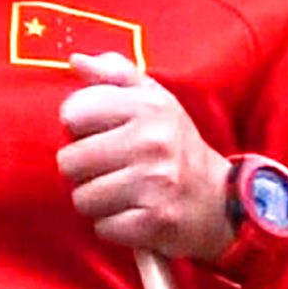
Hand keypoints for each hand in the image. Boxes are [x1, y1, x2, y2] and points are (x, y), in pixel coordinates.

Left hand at [59, 68, 232, 267]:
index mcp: (148, 107)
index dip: (77, 128)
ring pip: (82, 198)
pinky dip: (112, 226)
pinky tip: (133, 214)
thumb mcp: (153, 99)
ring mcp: (155, 183)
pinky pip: (102, 227)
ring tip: (121, 192)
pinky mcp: (155, 221)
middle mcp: (152, 142)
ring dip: (96, 201)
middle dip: (82, 170)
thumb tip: (76, 61)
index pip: (73, 113)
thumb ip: (114, 75)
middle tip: (110, 169)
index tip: (98, 133)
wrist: (218, 199)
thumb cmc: (174, 145)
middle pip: (69, 161)